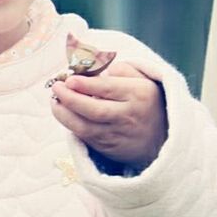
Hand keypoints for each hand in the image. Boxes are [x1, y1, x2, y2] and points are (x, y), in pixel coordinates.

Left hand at [49, 61, 167, 170]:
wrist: (161, 137)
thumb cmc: (144, 101)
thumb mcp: (142, 80)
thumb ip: (122, 70)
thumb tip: (97, 68)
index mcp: (139, 94)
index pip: (109, 89)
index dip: (86, 84)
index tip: (69, 79)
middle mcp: (129, 116)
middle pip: (95, 110)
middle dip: (71, 98)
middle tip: (56, 87)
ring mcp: (118, 134)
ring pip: (86, 127)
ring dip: (64, 113)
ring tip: (55, 100)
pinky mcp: (108, 147)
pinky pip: (84, 136)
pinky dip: (69, 124)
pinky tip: (62, 111)